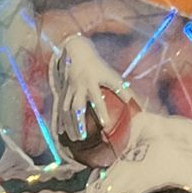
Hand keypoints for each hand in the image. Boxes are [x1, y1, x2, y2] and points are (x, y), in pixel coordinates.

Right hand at [49, 34, 125, 149]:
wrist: (76, 52)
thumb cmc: (97, 65)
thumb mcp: (110, 74)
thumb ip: (120, 88)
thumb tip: (132, 101)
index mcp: (92, 82)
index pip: (97, 98)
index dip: (101, 110)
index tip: (105, 123)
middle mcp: (79, 87)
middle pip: (77, 107)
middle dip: (78, 122)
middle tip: (83, 137)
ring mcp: (69, 90)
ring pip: (66, 110)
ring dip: (69, 125)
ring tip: (74, 139)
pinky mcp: (62, 92)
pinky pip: (59, 108)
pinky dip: (59, 120)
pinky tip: (60, 132)